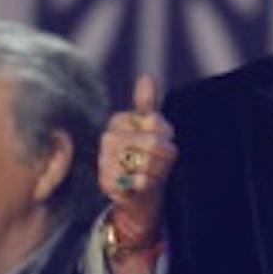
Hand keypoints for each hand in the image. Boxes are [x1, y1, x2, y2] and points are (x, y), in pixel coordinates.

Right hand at [99, 74, 176, 238]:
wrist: (138, 197)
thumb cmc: (147, 160)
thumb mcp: (151, 131)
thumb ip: (147, 104)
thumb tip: (146, 76)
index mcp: (118, 121)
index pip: (155, 122)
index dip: (167, 135)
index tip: (164, 142)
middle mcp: (108, 139)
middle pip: (153, 142)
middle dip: (165, 156)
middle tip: (161, 163)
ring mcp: (105, 161)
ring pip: (148, 162)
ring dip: (159, 171)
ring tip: (153, 174)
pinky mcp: (108, 183)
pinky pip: (141, 180)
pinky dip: (150, 184)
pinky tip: (146, 185)